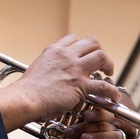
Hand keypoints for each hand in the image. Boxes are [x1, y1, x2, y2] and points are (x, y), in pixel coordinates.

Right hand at [0, 34, 121, 131]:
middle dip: (99, 52)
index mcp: (54, 51)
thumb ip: (50, 67)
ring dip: (108, 64)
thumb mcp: (38, 68)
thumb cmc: (28, 90)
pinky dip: (112, 91)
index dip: (83, 47)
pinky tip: (114, 96)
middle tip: (101, 64)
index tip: (85, 56)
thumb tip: (55, 74)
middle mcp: (66, 56)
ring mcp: (75, 69)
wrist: (26, 99)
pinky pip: (104, 86)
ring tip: (108, 74)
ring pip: (101, 56)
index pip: (74, 39)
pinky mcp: (81, 85)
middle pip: (92, 42)